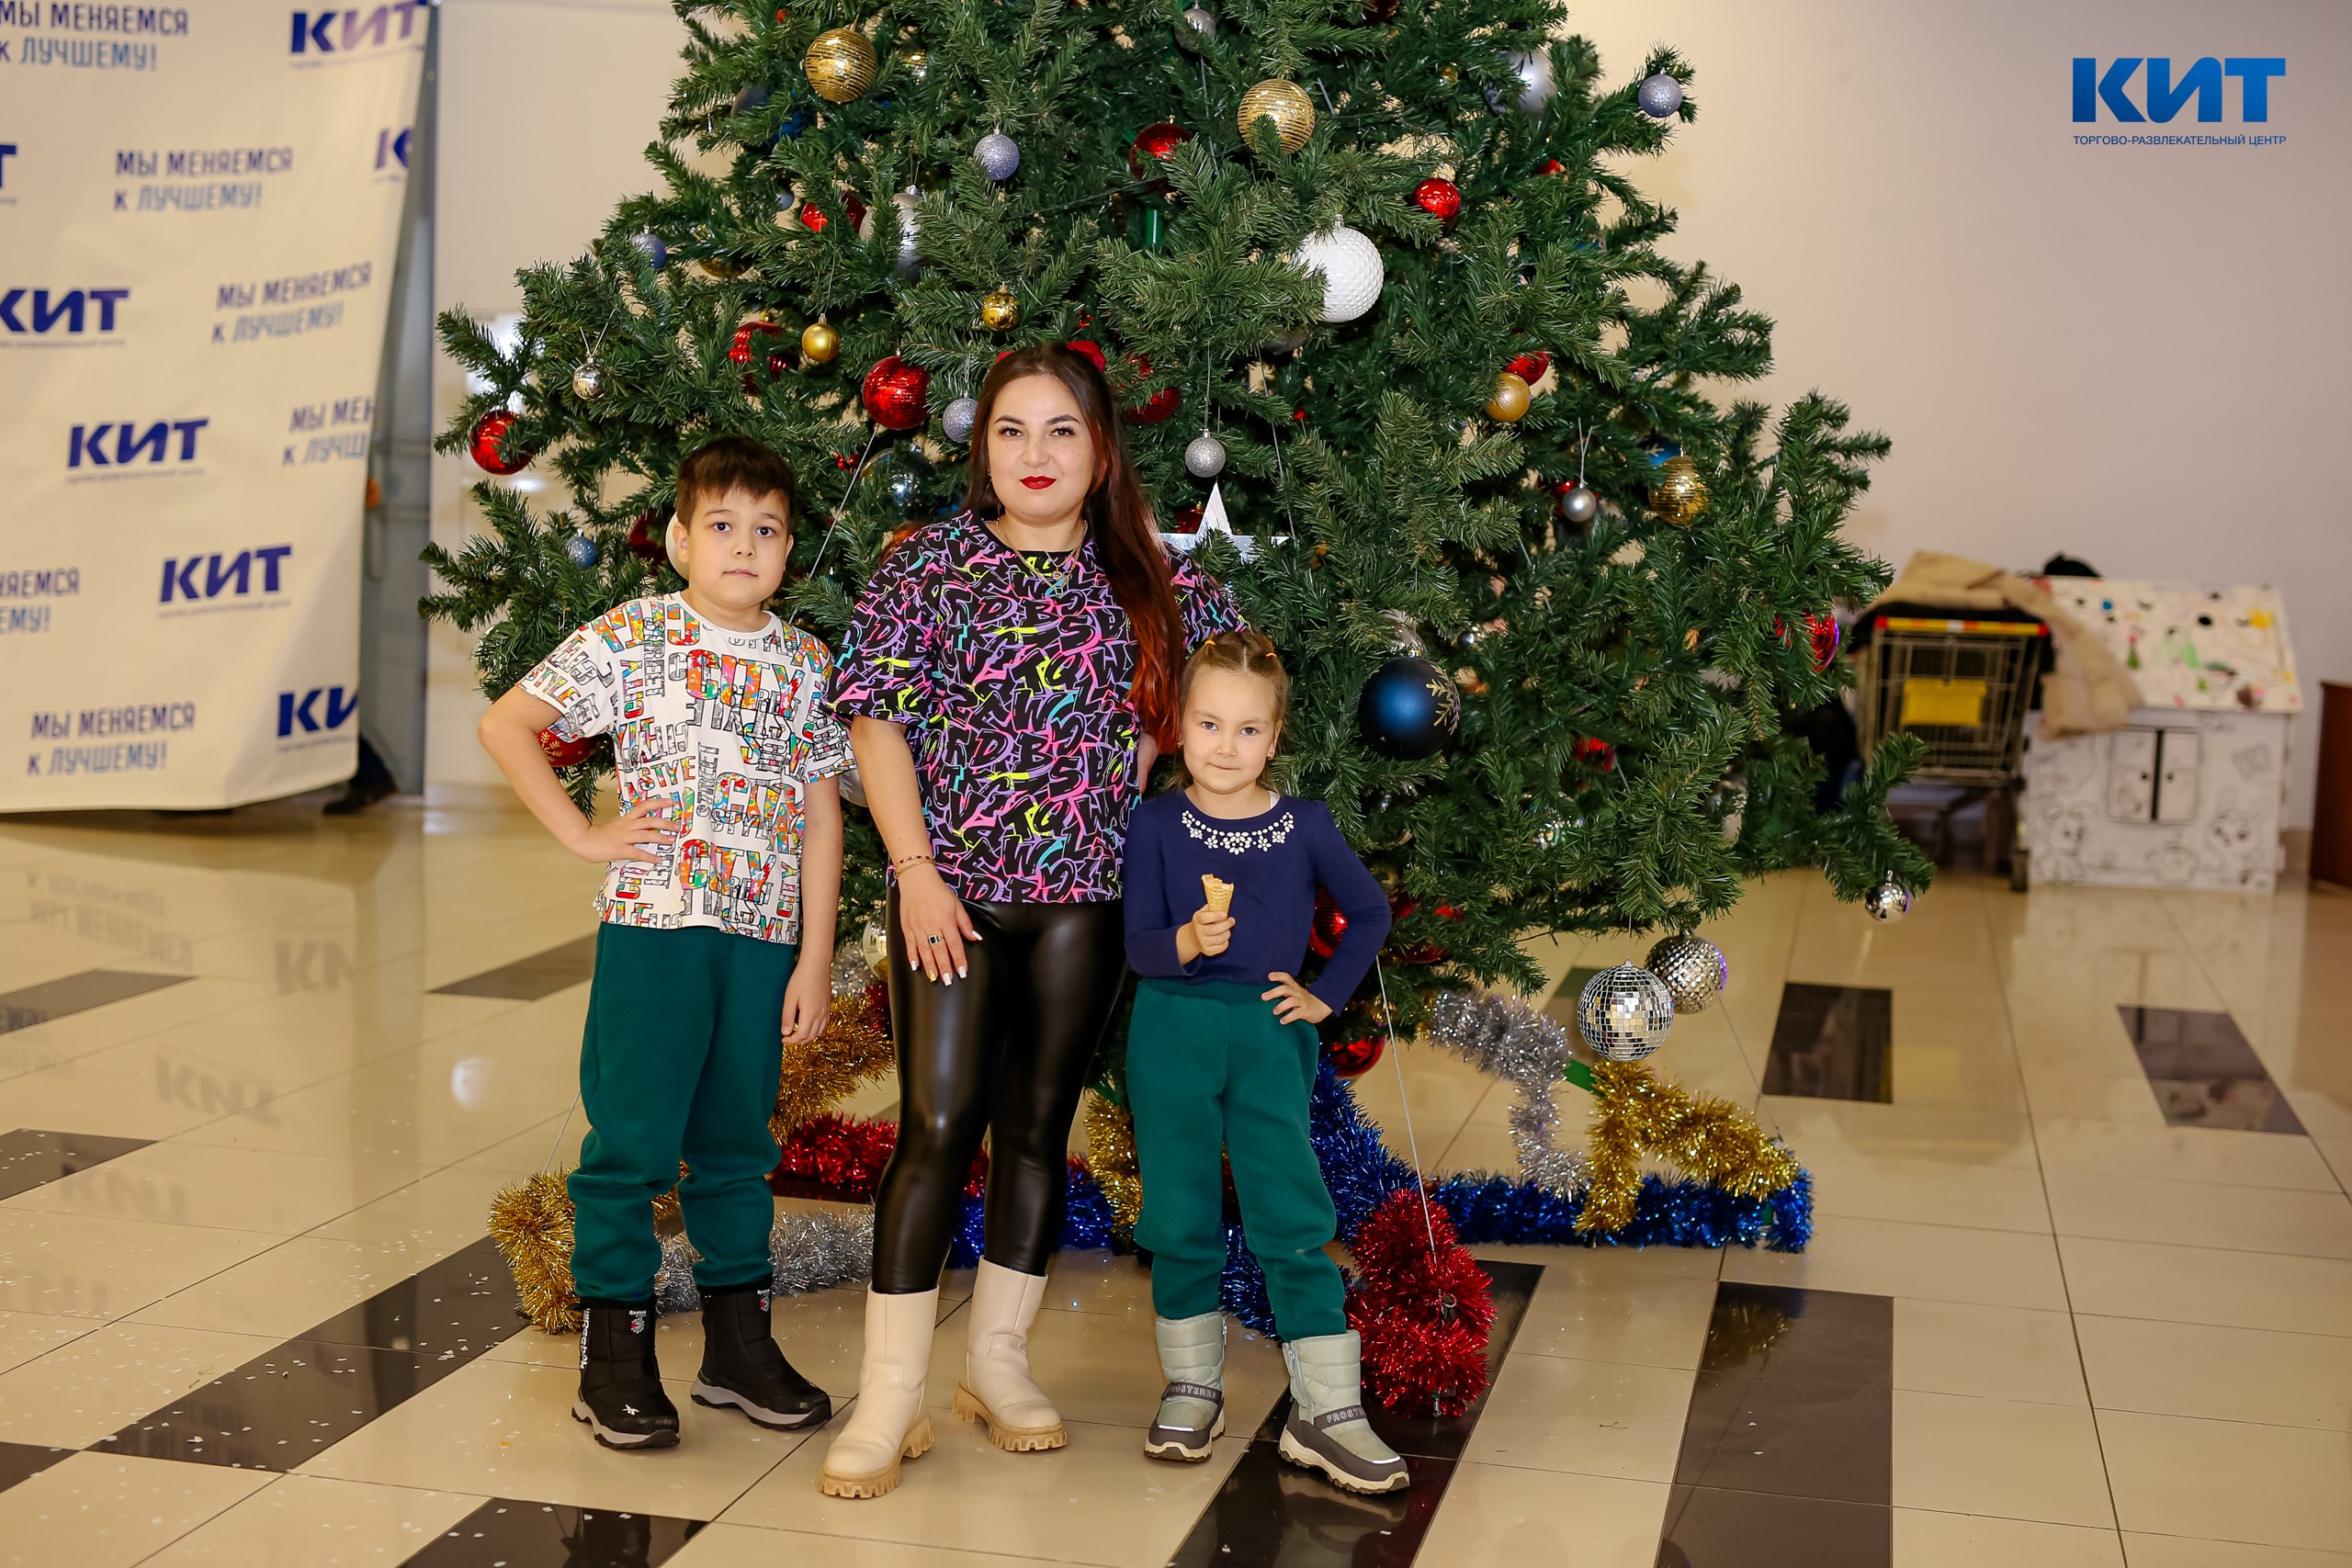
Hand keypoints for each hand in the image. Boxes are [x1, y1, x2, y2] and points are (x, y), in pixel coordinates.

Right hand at [569, 798, 677, 864]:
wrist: (585, 841)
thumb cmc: (602, 835)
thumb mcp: (617, 824)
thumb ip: (629, 822)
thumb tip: (642, 822)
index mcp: (627, 818)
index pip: (644, 806)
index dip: (658, 803)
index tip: (671, 801)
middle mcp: (627, 826)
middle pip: (650, 820)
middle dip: (666, 823)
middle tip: (678, 826)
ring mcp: (624, 837)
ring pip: (646, 835)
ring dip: (660, 838)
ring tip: (672, 841)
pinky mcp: (620, 849)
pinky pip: (637, 852)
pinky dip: (648, 856)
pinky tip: (657, 859)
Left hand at [782, 961, 829, 1043]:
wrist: (817, 965)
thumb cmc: (801, 979)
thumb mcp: (790, 997)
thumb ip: (787, 1016)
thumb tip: (785, 1032)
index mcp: (810, 1013)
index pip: (802, 1035)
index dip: (791, 1040)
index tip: (783, 1039)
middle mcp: (821, 1014)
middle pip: (811, 1036)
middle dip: (798, 1041)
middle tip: (788, 1037)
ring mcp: (826, 1011)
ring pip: (819, 1032)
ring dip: (807, 1036)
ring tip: (796, 1033)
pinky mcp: (828, 1006)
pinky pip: (824, 1024)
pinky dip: (815, 1030)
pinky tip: (808, 1025)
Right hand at [898, 862, 980, 984]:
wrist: (917, 880)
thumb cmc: (939, 892)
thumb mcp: (957, 905)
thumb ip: (965, 924)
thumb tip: (975, 938)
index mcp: (946, 921)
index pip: (955, 945)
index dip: (959, 960)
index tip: (962, 972)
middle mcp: (932, 925)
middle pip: (939, 950)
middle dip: (944, 967)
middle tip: (948, 980)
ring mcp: (918, 927)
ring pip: (924, 950)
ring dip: (930, 966)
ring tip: (934, 978)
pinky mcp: (907, 927)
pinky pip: (910, 945)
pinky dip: (912, 956)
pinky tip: (916, 966)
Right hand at [1190, 903, 1234, 957]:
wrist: (1193, 938)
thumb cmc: (1203, 922)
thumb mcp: (1204, 912)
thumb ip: (1212, 907)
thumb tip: (1224, 902)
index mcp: (1197, 919)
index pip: (1205, 918)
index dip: (1215, 916)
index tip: (1225, 914)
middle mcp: (1198, 931)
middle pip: (1214, 930)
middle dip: (1226, 925)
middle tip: (1232, 920)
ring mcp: (1202, 942)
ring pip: (1219, 939)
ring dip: (1227, 933)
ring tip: (1227, 930)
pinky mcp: (1208, 951)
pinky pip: (1221, 947)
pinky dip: (1226, 942)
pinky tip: (1224, 938)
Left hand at [1262, 972, 1331, 1024]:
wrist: (1321, 1007)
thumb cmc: (1303, 1001)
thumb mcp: (1295, 993)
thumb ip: (1284, 992)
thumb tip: (1266, 996)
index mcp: (1295, 988)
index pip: (1287, 978)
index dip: (1278, 975)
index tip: (1269, 976)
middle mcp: (1298, 993)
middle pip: (1286, 989)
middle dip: (1274, 992)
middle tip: (1263, 997)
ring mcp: (1303, 1002)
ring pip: (1292, 1001)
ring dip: (1281, 1006)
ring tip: (1274, 1012)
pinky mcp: (1306, 1011)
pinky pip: (1297, 1013)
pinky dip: (1289, 1017)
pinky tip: (1282, 1021)